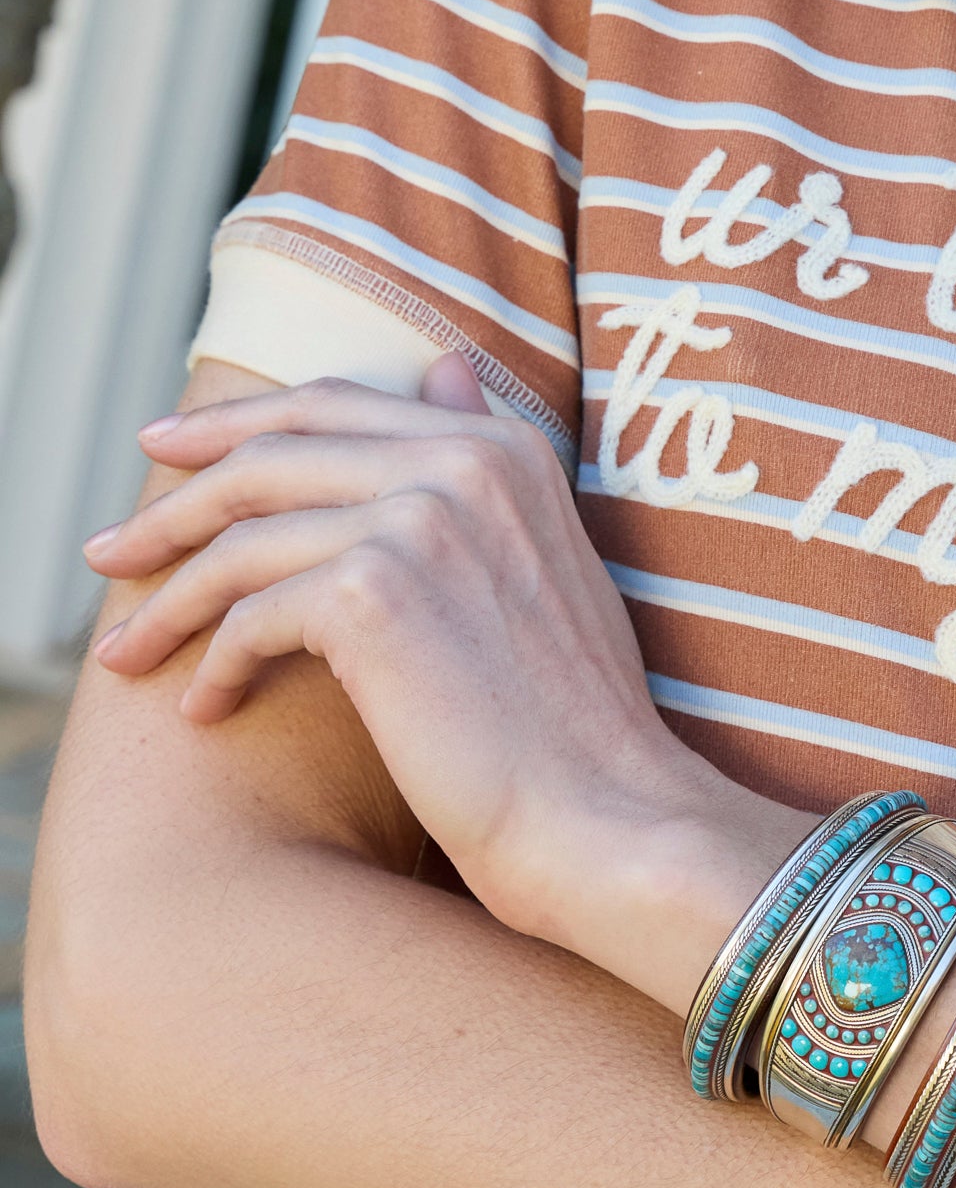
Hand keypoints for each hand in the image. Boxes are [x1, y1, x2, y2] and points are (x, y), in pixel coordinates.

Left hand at [84, 359, 810, 1006]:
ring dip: (170, 600)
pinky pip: (252, 616)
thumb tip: (443, 368)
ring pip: (242, 539)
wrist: (610, 819)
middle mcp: (460, 462)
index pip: (334, 405)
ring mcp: (416, 519)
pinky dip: (214, 665)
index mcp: (501, 449)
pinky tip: (205, 709)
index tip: (171, 456)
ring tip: (126, 651)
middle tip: (112, 551)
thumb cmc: (575, 728)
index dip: (236, 426)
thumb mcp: (544, 568)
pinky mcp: (372, 593)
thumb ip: (483, 470)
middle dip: (174, 504)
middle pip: (268, 456)